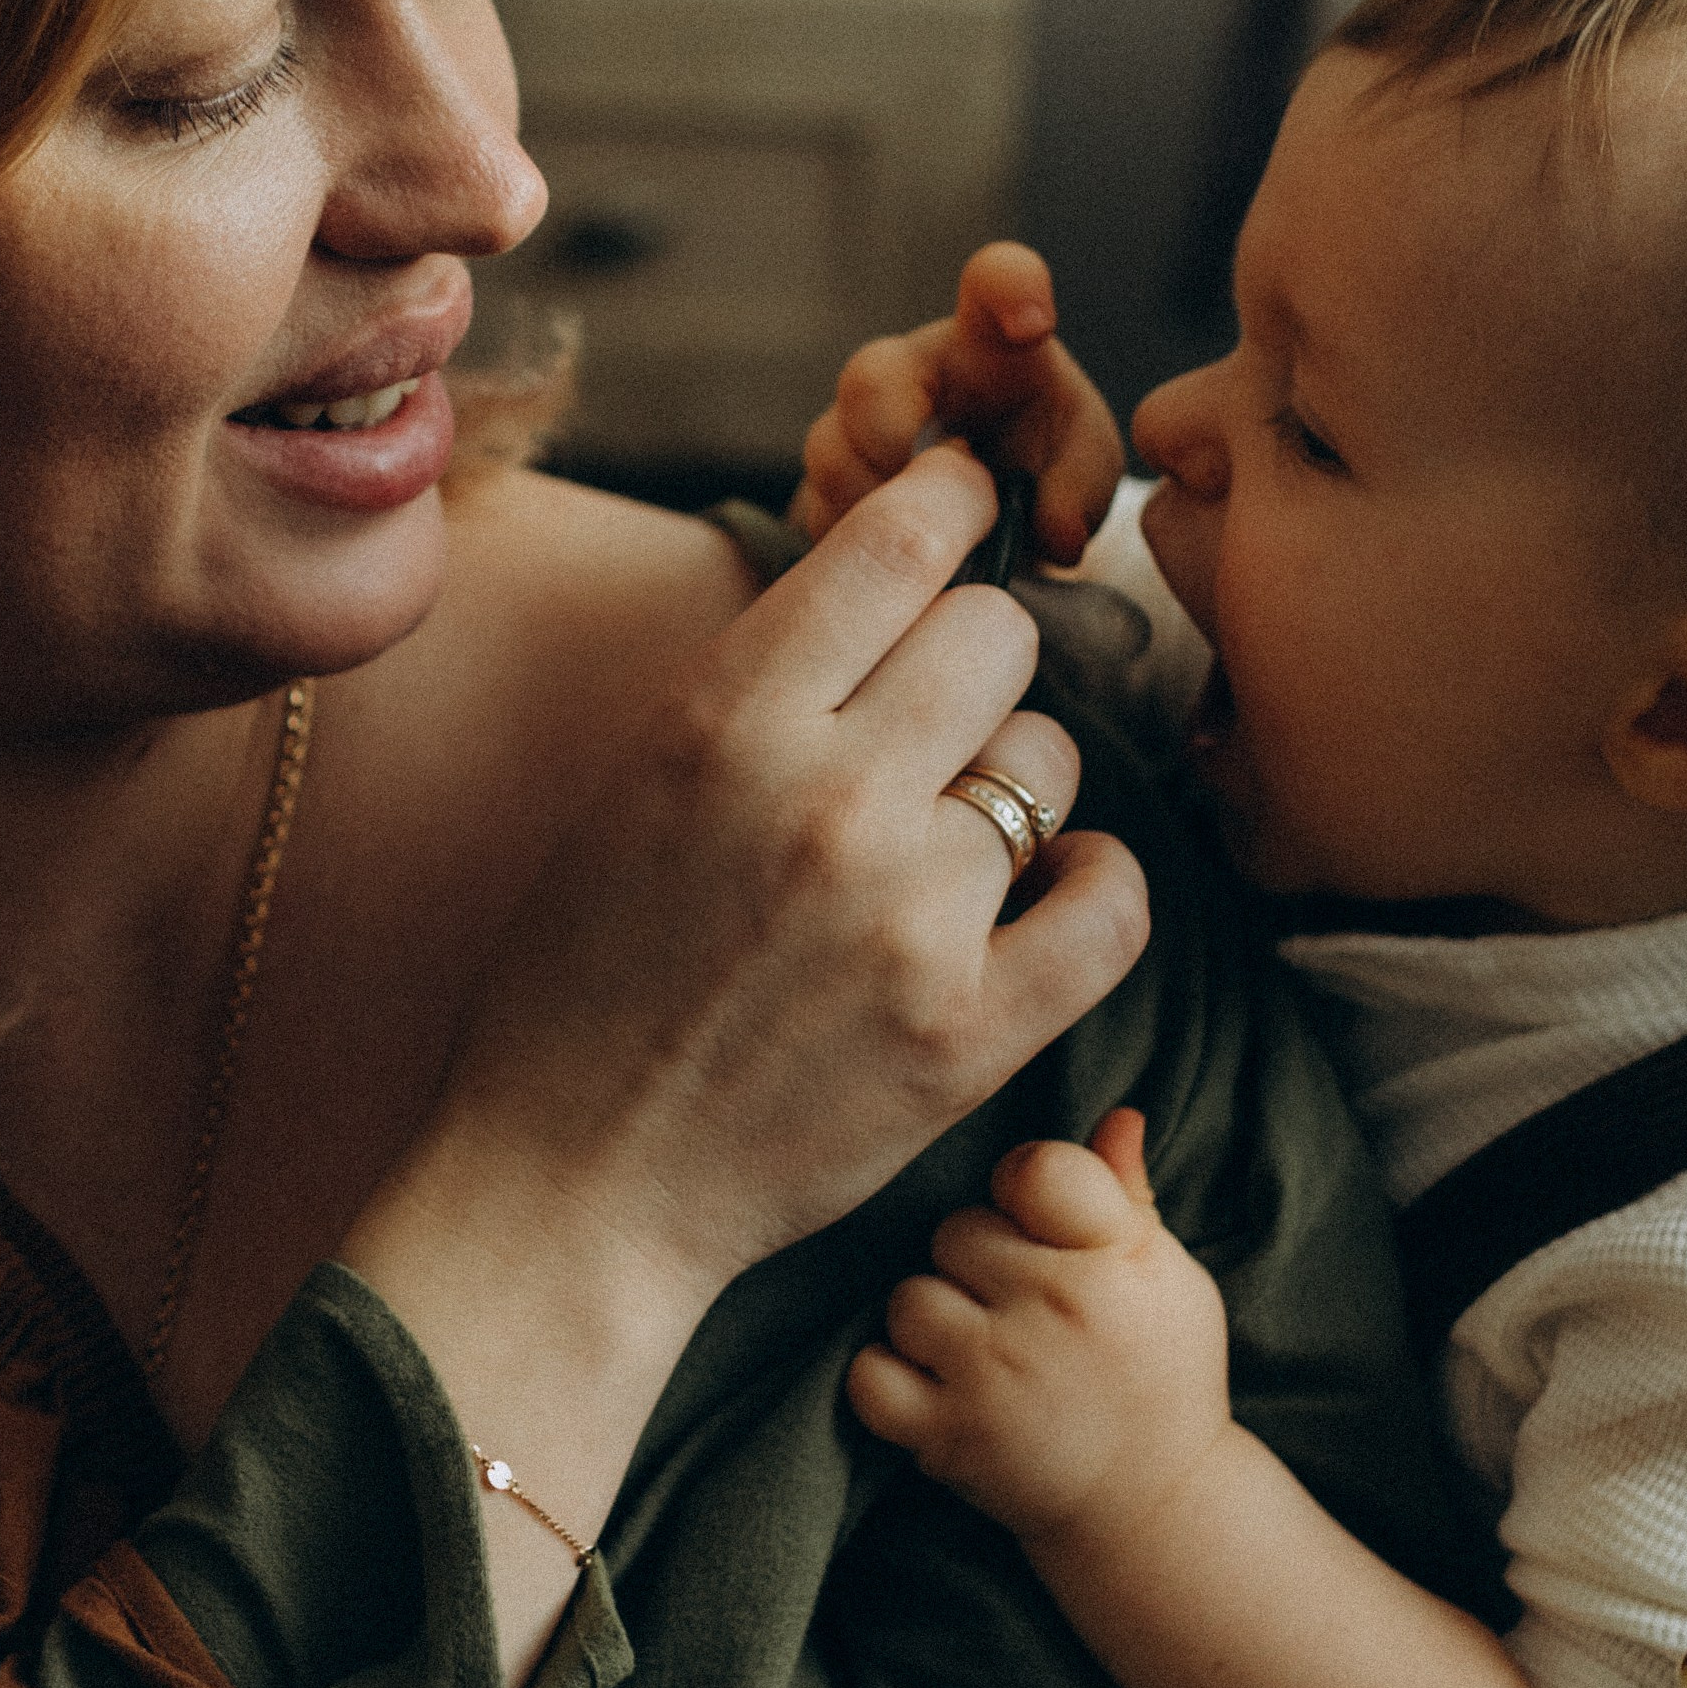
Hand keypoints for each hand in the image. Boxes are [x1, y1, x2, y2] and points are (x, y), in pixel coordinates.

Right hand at [415, 447, 1149, 1315]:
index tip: (969, 504)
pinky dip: (1093, 885)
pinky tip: (1045, 898)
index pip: (899, 542)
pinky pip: (1112, 899)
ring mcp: (912, 915)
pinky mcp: (975, 1027)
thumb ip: (757, 684)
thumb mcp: (633, 786)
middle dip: (975, 665)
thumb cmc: (584, 984)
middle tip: (937, 725)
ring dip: (1015, 788)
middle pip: (995, 635)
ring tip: (948, 846)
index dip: (952, 502)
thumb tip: (886, 577)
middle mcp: (828, 798)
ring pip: (1050, 761)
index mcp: (724, 720)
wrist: (574, 1185)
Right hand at [791, 243, 1125, 568]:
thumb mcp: (1082, 475)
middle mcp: (913, 372)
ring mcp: (858, 428)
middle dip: (888, 432)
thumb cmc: (1043, 465)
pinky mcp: (829, 487)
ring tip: (919, 546)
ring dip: (869, 502)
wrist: (991, 516)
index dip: (1008, 287)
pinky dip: (851, 545)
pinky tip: (890, 572)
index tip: (1032, 320)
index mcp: (990, 345)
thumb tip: (1055, 535)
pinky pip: (814, 511)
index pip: (996, 283)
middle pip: (870, 377)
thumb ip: (1078, 493)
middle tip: (924, 479)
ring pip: (829, 451)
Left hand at [848, 1106, 1230, 1541]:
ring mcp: (997, 1374)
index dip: (1019, 1188)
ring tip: (978, 1351)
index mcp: (1118, 1258)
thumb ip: (1127, 1197)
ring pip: (908, 1296)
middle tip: (1012, 1304)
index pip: (1036, 1168)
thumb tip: (1116, 1114)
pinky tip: (933, 1388)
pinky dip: (888, 1379)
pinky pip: (869, 1373)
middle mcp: (1056, 1308)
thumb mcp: (1168, 1280)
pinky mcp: (951, 1437)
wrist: (1151, 1506)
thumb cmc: (1160, 1377)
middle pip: (957, 1230)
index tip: (1032, 1220)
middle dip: (975, 1260)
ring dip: (931, 1321)